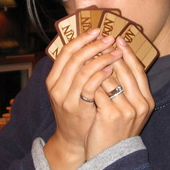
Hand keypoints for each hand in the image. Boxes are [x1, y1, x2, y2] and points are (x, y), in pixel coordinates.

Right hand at [44, 29, 121, 169]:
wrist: (73, 138)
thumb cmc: (77, 110)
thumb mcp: (72, 88)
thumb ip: (78, 71)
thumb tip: (92, 46)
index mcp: (53, 77)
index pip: (66, 51)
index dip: (82, 39)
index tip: (98, 30)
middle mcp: (56, 85)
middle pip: (75, 57)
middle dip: (94, 45)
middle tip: (110, 38)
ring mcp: (65, 97)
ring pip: (82, 70)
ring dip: (101, 58)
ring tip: (116, 52)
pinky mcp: (77, 107)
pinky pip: (89, 86)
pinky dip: (100, 75)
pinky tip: (111, 69)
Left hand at [85, 36, 154, 158]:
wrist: (109, 159)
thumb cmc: (115, 132)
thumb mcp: (128, 111)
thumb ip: (127, 91)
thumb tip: (116, 63)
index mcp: (147, 102)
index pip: (139, 71)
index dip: (129, 54)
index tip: (119, 39)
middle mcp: (140, 105)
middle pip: (126, 71)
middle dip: (113, 53)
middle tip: (103, 39)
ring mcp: (126, 110)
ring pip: (110, 79)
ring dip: (98, 65)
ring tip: (89, 53)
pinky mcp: (111, 116)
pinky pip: (98, 91)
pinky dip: (90, 82)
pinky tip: (82, 74)